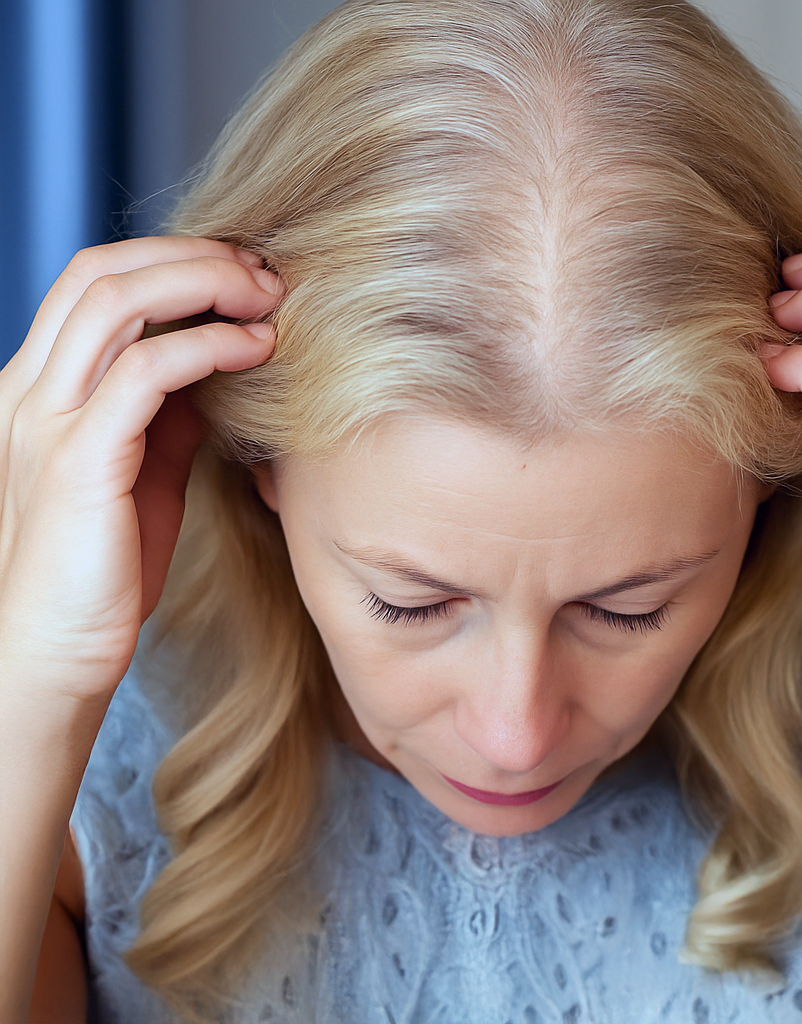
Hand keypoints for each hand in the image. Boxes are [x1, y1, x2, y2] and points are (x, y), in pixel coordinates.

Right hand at [0, 237, 281, 710]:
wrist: (55, 652)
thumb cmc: (104, 568)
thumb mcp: (140, 472)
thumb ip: (165, 416)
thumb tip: (214, 369)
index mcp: (43, 387)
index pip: (97, 283)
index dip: (173, 262)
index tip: (246, 278)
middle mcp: (31, 389)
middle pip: (103, 271)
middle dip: (192, 257)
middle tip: (266, 274)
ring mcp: (46, 420)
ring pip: (115, 301)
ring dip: (202, 285)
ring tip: (267, 299)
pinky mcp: (76, 461)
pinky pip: (142, 371)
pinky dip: (206, 346)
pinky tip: (256, 349)